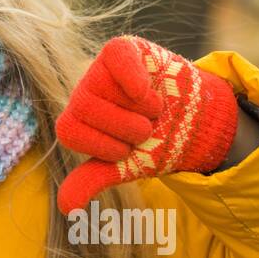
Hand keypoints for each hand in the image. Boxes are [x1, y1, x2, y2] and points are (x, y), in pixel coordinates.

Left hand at [54, 35, 237, 213]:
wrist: (194, 123)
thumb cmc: (154, 143)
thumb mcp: (124, 165)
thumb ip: (92, 179)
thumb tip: (65, 208)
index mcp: (77, 119)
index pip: (69, 131)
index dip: (103, 145)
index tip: (128, 151)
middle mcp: (83, 90)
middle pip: (83, 106)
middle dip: (125, 127)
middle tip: (147, 129)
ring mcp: (101, 68)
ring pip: (105, 87)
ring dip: (141, 108)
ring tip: (155, 110)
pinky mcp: (124, 50)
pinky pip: (116, 56)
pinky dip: (131, 76)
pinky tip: (145, 89)